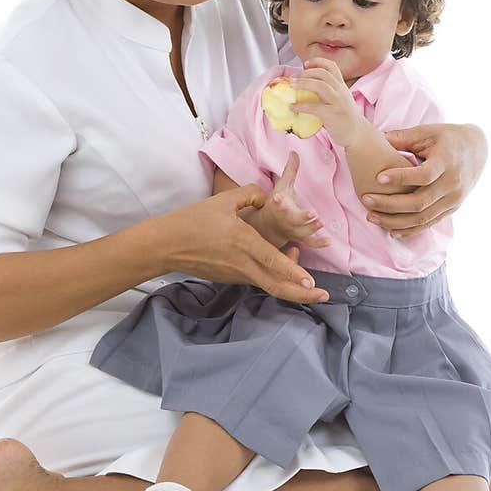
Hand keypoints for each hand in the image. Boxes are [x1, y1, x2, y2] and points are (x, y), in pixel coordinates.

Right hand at [163, 183, 330, 303]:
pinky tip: (283, 272)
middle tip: (323, 296)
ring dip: (290, 285)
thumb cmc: (193, 220)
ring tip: (307, 281)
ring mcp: (236, 274)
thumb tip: (268, 196)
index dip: (293, 271)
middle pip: (275, 286)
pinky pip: (257, 280)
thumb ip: (251, 194)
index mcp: (242, 241)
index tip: (312, 281)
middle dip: (302, 294)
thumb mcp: (223, 200)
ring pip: (268, 285)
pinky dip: (274, 279)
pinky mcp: (231, 278)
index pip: (272, 260)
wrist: (166, 244)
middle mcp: (241, 263)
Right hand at [257, 150, 330, 249]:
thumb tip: (294, 151)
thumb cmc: (278, 203)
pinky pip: (309, 243)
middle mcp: (285, 219)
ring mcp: (292, 230)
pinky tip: (329, 242)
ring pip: (302, 232)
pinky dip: (318, 243)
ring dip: (311, 228)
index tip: (277, 198)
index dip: (278, 201)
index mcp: (279, 205)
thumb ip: (290, 170)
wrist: (268, 227)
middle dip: (301, 217)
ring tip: (321, 222)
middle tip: (312, 213)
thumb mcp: (282, 186)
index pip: (277, 203)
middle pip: (292, 219)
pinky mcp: (299, 238)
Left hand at [290, 59, 361, 147]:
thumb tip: (304, 88)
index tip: (305, 64)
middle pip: (324, 74)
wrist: (356, 134)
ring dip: (304, 83)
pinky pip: (315, 107)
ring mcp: (338, 102)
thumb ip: (327, 92)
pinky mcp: (333, 115)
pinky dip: (301, 106)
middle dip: (307, 73)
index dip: (318, 62)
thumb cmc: (344, 117)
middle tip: (294, 78)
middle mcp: (341, 91)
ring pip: (321, 86)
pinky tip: (293, 107)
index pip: (332, 66)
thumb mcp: (339, 99)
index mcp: (341, 86)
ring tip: (292, 85)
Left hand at [359, 123, 487, 237]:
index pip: (423, 175)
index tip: (378, 178)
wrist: (478, 149)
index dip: (400, 178)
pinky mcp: (452, 209)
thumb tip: (376, 138)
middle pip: (419, 202)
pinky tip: (390, 230)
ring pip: (423, 218)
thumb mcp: (428, 132)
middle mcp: (452, 184)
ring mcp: (453, 199)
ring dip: (395, 221)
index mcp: (447, 162)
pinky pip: (429, 224)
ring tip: (371, 217)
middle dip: (390, 204)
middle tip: (366, 200)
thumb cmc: (448, 138)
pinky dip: (410, 229)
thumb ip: (403, 138)